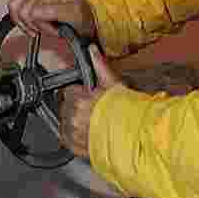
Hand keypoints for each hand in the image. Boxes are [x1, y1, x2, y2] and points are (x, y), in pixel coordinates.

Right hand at [7, 0, 97, 43]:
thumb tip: (33, 13)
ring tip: (40, 26)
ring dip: (26, 22)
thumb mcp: (74, 16)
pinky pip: (15, 4)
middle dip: (35, 25)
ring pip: (15, 7)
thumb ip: (53, 13)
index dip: (42, 27)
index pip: (32, 13)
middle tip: (50, 28)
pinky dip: (19, 18)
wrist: (90, 15)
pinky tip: (31, 24)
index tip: (56, 30)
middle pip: (23, 11)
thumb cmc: (84, 16)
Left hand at [57, 47, 121, 161]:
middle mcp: (73, 117)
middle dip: (74, 106)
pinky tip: (84, 132)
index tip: (82, 94)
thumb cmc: (126, 112)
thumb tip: (92, 50)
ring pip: (64, 122)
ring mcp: (73, 133)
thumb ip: (99, 66)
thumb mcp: (113, 84)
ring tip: (89, 121)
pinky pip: (65, 139)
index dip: (75, 92)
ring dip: (72, 120)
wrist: (134, 136)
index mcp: (79, 100)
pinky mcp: (75, 147)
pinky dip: (72, 136)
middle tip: (89, 109)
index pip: (66, 91)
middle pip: (65, 106)